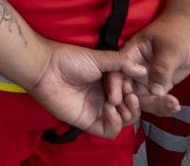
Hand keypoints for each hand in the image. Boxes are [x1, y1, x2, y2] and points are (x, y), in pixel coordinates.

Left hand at [27, 42, 143, 137]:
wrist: (46, 69)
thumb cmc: (69, 60)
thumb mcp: (99, 58)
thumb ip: (121, 64)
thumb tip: (143, 70)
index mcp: (108, 82)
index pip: (131, 90)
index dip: (134, 88)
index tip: (130, 82)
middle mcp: (105, 97)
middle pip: (131, 108)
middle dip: (133, 102)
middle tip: (127, 93)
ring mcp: (98, 110)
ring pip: (124, 120)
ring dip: (127, 112)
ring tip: (117, 100)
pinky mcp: (89, 122)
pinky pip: (110, 131)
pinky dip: (115, 122)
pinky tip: (109, 109)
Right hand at [120, 15, 189, 115]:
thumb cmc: (178, 34)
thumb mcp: (170, 49)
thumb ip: (162, 69)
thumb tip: (155, 91)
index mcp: (130, 56)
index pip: (116, 73)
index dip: (116, 88)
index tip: (125, 101)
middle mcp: (133, 70)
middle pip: (127, 91)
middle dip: (138, 102)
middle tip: (158, 106)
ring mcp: (145, 79)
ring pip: (142, 99)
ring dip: (155, 106)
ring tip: (173, 106)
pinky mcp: (157, 85)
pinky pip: (156, 100)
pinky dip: (163, 107)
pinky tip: (175, 108)